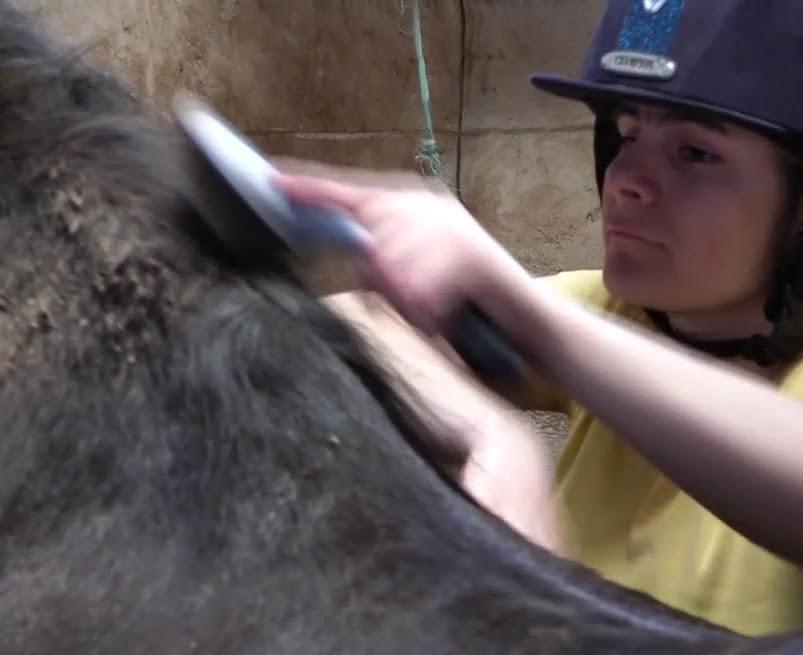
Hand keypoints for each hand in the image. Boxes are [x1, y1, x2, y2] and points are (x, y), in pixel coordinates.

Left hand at [269, 170, 533, 340]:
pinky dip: (427, 309)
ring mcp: (451, 224)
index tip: (274, 182)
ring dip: (407, 299)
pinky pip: (422, 285)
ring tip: (431, 316)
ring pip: (392, 263)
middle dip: (380, 276)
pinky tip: (439, 319)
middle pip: (370, 233)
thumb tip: (343, 276)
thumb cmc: (464, 308)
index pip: (351, 193)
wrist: (529, 324)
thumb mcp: (410, 286)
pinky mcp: (471, 253)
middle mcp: (428, 205)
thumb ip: (376, 272)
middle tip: (410, 304)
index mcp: (411, 206)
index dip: (312, 189)